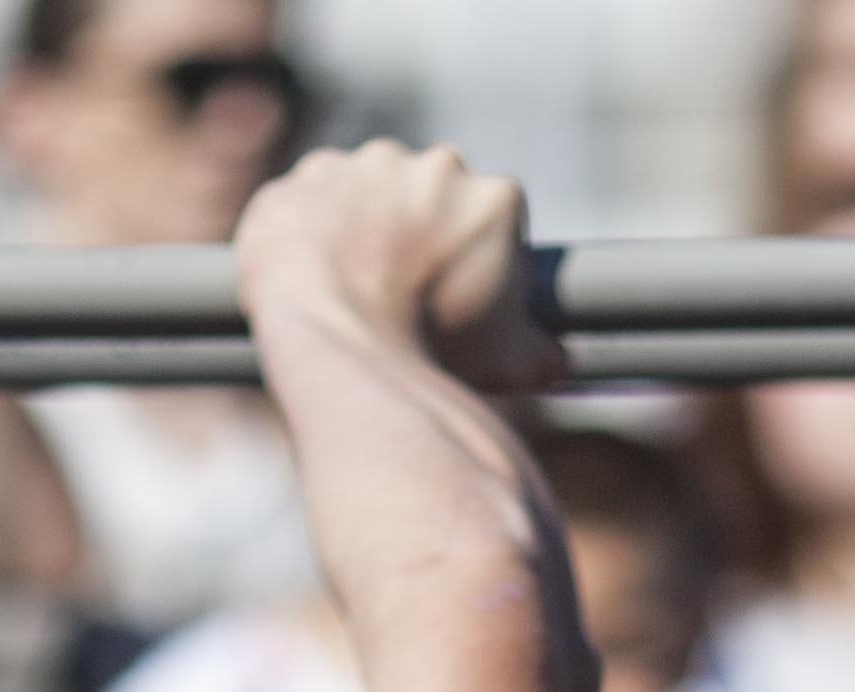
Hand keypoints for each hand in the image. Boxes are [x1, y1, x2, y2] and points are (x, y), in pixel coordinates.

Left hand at [235, 142, 551, 392]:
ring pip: (363, 195)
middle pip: (428, 199)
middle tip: (402, 299)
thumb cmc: (435, 354)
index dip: (473, 265)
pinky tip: (308, 282)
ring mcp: (361, 167)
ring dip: (359, 230)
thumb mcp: (506, 361)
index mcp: (493, 196)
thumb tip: (555, 362)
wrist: (343, 347)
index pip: (491, 223)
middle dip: (416, 239)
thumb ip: (538, 352)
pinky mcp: (299, 182)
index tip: (455, 301)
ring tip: (352, 294)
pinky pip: (302, 207)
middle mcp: (433, 166)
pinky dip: (303, 237)